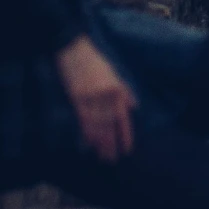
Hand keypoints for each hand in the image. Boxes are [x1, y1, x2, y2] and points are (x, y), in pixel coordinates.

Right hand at [55, 36, 136, 161]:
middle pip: (109, 124)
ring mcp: (91, 97)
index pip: (123, 117)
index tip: (127, 149)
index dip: (125, 134)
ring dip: (99, 141)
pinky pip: (83, 118)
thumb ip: (124, 90)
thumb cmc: (95, 60)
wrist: (74, 49)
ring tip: (102, 155)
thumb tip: (134, 106)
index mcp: (117, 89)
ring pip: (97, 124)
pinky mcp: (76, 97)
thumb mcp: (114, 73)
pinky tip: (89, 143)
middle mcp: (106, 95)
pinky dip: (86, 131)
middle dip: (111, 143)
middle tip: (112, 159)